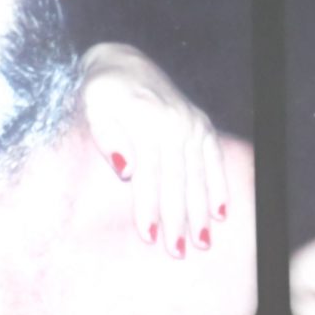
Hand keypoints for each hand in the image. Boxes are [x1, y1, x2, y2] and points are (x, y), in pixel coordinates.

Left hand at [79, 43, 228, 258]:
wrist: (123, 62)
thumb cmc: (101, 91)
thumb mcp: (93, 108)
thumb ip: (107, 138)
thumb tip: (126, 171)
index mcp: (148, 123)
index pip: (150, 177)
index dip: (149, 209)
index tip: (149, 237)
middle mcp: (176, 125)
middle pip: (177, 182)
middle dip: (178, 220)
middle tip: (177, 252)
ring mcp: (193, 126)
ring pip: (198, 177)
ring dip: (200, 213)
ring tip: (201, 243)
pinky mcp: (203, 126)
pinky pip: (215, 161)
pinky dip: (220, 188)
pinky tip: (222, 214)